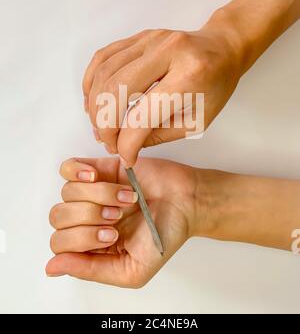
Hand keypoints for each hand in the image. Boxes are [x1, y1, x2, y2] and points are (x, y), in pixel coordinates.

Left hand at [46, 157, 212, 286]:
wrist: (186, 202)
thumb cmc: (164, 235)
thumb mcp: (131, 270)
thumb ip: (91, 270)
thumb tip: (52, 268)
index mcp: (90, 245)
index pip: (60, 244)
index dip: (81, 239)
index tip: (113, 235)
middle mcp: (87, 218)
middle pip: (59, 217)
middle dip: (90, 217)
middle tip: (118, 217)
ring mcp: (91, 192)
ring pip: (67, 192)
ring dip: (99, 195)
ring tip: (125, 198)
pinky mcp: (99, 168)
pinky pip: (68, 168)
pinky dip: (78, 171)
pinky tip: (97, 176)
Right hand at [83, 19, 242, 166]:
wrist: (222, 48)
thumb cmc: (215, 85)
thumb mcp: (198, 120)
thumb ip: (160, 135)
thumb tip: (126, 146)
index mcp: (190, 76)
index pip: (143, 116)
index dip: (128, 143)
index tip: (126, 157)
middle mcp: (167, 51)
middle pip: (116, 90)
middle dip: (104, 124)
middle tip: (107, 141)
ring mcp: (150, 39)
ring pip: (105, 73)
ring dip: (95, 105)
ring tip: (100, 125)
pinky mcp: (138, 36)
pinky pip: (102, 57)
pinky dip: (92, 82)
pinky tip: (93, 101)